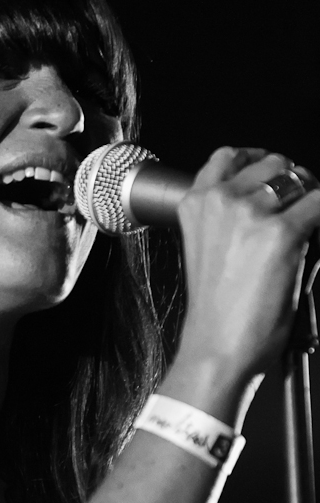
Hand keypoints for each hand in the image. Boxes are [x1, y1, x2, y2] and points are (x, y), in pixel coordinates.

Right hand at [175, 148, 319, 392]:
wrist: (219, 346)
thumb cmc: (216, 309)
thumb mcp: (207, 248)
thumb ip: (229, 214)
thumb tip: (278, 195)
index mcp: (194, 203)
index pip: (229, 155)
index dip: (258, 161)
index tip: (273, 172)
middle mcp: (220, 200)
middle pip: (274, 164)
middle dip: (292, 184)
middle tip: (299, 210)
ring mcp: (251, 213)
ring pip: (300, 180)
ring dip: (309, 201)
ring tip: (305, 232)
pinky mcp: (283, 232)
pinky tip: (313, 243)